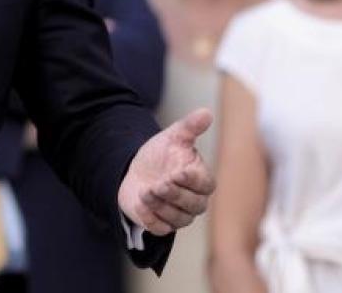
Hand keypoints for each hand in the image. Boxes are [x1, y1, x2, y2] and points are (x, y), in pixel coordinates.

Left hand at [118, 108, 214, 235]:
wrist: (135, 169)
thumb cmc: (160, 154)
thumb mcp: (172, 137)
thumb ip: (190, 126)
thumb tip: (206, 112)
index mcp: (200, 178)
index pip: (206, 185)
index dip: (194, 180)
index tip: (178, 172)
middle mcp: (194, 200)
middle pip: (194, 205)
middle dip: (174, 195)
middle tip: (158, 183)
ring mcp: (178, 214)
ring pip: (178, 219)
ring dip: (160, 206)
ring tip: (145, 191)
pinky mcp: (161, 224)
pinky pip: (160, 229)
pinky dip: (149, 219)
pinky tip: (140, 205)